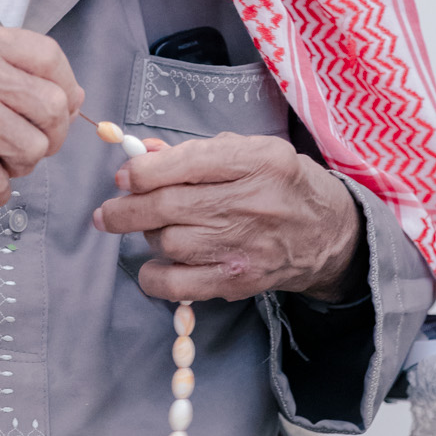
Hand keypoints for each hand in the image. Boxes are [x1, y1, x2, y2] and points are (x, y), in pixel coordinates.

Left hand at [92, 133, 362, 302]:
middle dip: (126, 209)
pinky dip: (154, 277)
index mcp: (256, 160)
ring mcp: (243, 246)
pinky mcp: (238, 280)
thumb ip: (196, 152)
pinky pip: (178, 284)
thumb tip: (143, 154)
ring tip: (150, 230)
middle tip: (107, 213)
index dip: (142, 172)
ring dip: (147, 237)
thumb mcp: (249, 151)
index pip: (185, 164)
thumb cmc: (281, 184)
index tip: (123, 178)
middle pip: (167, 207)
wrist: (328, 233)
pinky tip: (152, 266)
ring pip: (168, 243)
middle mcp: (250, 202)